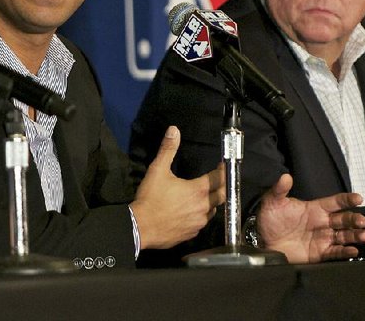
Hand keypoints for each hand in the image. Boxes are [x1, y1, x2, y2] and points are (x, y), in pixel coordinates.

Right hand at [130, 126, 225, 249]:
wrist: (141, 227)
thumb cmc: (150, 198)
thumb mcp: (157, 170)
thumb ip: (168, 150)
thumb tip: (174, 130)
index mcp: (198, 190)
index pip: (220, 178)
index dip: (222, 170)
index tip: (222, 165)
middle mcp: (203, 207)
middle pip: (222, 195)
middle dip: (223, 187)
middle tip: (219, 180)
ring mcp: (199, 222)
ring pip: (212, 211)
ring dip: (211, 203)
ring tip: (205, 197)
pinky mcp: (193, 234)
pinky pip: (201, 223)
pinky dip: (200, 216)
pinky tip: (191, 213)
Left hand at [257, 174, 364, 262]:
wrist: (263, 241)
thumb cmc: (270, 219)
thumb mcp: (273, 202)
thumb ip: (280, 190)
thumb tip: (285, 176)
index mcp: (315, 209)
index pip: (335, 202)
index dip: (347, 199)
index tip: (358, 198)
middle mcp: (323, 223)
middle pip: (344, 219)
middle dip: (355, 219)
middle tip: (362, 220)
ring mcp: (323, 238)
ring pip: (345, 236)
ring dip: (356, 235)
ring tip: (364, 235)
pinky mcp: (320, 253)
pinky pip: (336, 252)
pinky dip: (346, 251)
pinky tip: (353, 250)